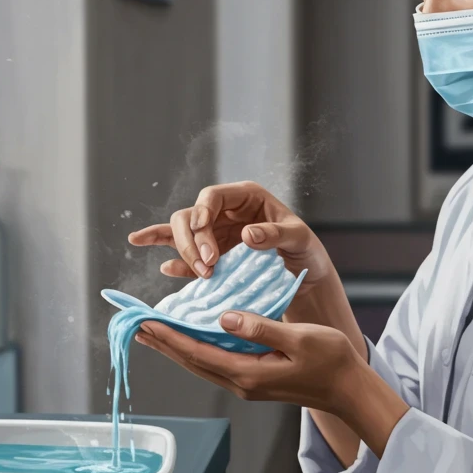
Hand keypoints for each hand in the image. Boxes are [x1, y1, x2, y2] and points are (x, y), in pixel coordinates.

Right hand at [127, 181, 334, 292]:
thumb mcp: (298, 238)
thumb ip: (275, 233)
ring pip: (182, 232)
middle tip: (208, 267)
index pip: (211, 197)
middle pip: (190, 216)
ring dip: (183, 252)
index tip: (210, 250)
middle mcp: (225, 211)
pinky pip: (183, 253)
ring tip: (201, 274)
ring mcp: (215, 233)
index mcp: (245, 197)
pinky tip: (167, 269)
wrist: (305, 276)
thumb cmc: (305, 249)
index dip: (202, 216)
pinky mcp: (211, 255)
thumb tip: (246, 234)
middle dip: (191, 241)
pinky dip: (173, 259)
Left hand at [136, 311, 358, 412]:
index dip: (169, 336)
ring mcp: (247, 383)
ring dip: (176, 346)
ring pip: (201, 363)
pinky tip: (191, 338)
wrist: (350, 390)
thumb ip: (260, 328)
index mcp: (248, 373)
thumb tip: (225, 318)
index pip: (197, 352)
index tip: (146, 322)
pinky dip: (196, 349)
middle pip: (191, 360)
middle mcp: (241, 382)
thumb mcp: (299, 339)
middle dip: (163, 342)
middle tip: (137, 325)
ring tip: (155, 330)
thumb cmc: (331, 362)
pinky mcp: (254, 379)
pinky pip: (215, 363)